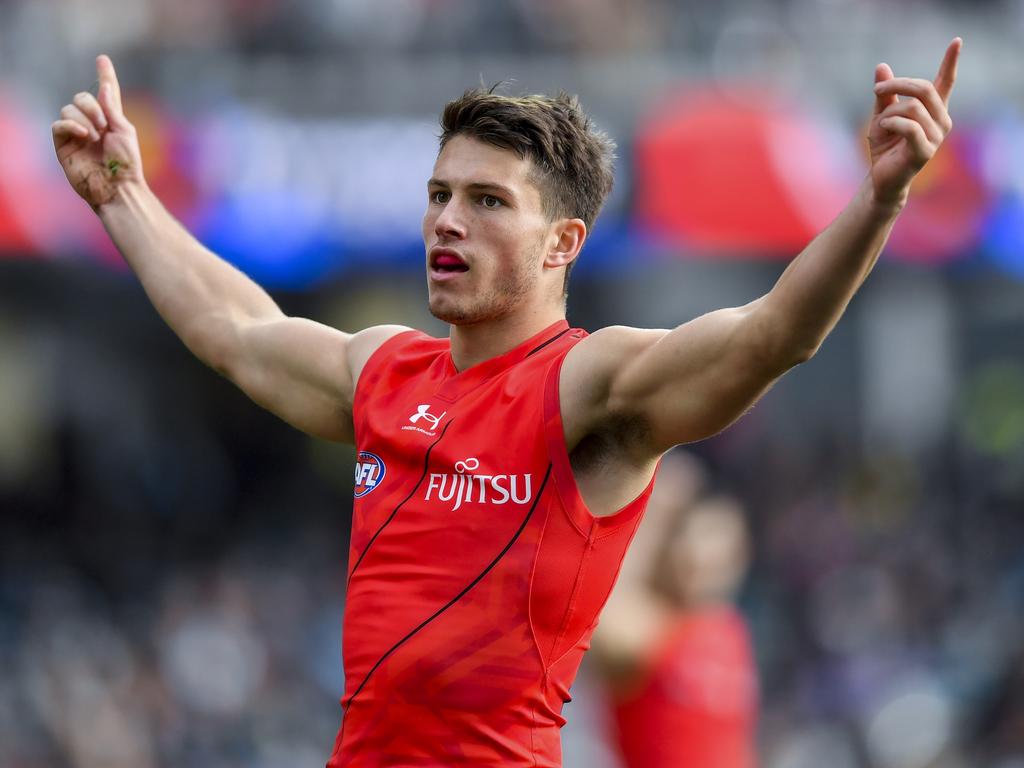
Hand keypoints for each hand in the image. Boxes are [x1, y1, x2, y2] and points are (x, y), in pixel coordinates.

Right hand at [52, 55, 144, 210]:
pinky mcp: (63, 145)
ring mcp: (76, 134)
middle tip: (104, 126)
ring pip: (69, 108)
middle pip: (81, 97)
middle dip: (92, 106)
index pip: (104, 94)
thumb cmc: (126, 164)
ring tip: (96, 137)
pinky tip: (84, 135)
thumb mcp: (124, 131)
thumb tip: (105, 86)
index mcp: (110, 120)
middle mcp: (91, 124)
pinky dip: (71, 125)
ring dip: (85, 118)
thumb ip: (112, 108)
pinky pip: (59, 123)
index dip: (104, 76)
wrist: (117, 188)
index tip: (102, 59)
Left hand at [868, 38, 960, 206]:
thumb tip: (882, 66)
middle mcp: (941, 121)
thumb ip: (885, 94)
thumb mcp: (881, 115)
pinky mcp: (925, 151)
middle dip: (897, 84)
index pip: (946, 82)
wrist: (881, 179)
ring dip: (888, 112)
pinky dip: (891, 123)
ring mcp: (936, 137)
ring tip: (880, 124)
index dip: (951, 61)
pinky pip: (909, 126)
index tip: (956, 41)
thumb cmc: (885, 147)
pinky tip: (882, 129)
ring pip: (912, 107)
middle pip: (924, 89)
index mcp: (933, 110)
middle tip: (877, 89)